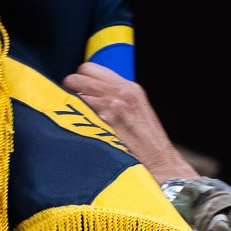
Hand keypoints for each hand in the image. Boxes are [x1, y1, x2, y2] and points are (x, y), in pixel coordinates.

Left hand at [63, 62, 197, 182]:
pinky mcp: (105, 120)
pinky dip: (74, 116)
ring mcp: (112, 104)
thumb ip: (117, 98)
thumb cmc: (147, 143)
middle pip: (80, 74)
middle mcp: (121, 91)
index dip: (81, 78)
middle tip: (71, 100)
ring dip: (70, 101)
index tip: (78, 89)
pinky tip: (80, 126)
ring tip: (76, 116)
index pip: (91, 67)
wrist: (160, 163)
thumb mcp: (137, 111)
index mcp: (130, 87)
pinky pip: (78, 107)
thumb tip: (91, 94)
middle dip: (71, 85)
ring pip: (75, 89)